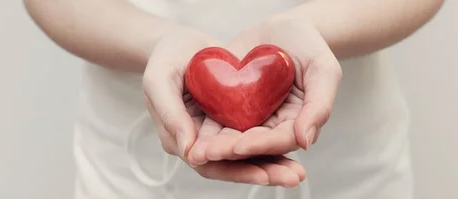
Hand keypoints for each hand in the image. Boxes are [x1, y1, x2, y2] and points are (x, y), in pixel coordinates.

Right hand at [142, 27, 305, 186]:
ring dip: (272, 163)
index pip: (209, 164)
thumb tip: (189, 149)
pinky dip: (272, 143)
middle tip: (293, 177)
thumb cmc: (164, 59)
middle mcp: (200, 142)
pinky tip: (294, 145)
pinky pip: (253, 136)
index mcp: (179, 139)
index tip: (263, 174)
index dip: (236, 171)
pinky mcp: (232, 120)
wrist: (180, 42)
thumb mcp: (159, 82)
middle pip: (233, 166)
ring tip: (298, 172)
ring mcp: (217, 132)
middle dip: (263, 172)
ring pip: (246, 155)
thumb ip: (171, 115)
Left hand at [188, 17, 341, 162]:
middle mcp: (272, 126)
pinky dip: (204, 128)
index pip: (279, 141)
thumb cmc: (309, 45)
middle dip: (229, 151)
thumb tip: (306, 141)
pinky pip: (217, 119)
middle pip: (252, 145)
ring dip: (214, 146)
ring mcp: (250, 117)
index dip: (260, 145)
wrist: (282, 27)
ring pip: (231, 137)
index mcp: (297, 122)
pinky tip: (189, 133)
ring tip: (196, 149)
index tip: (240, 146)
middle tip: (207, 153)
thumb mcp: (323, 69)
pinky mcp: (231, 105)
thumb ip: (320, 105)